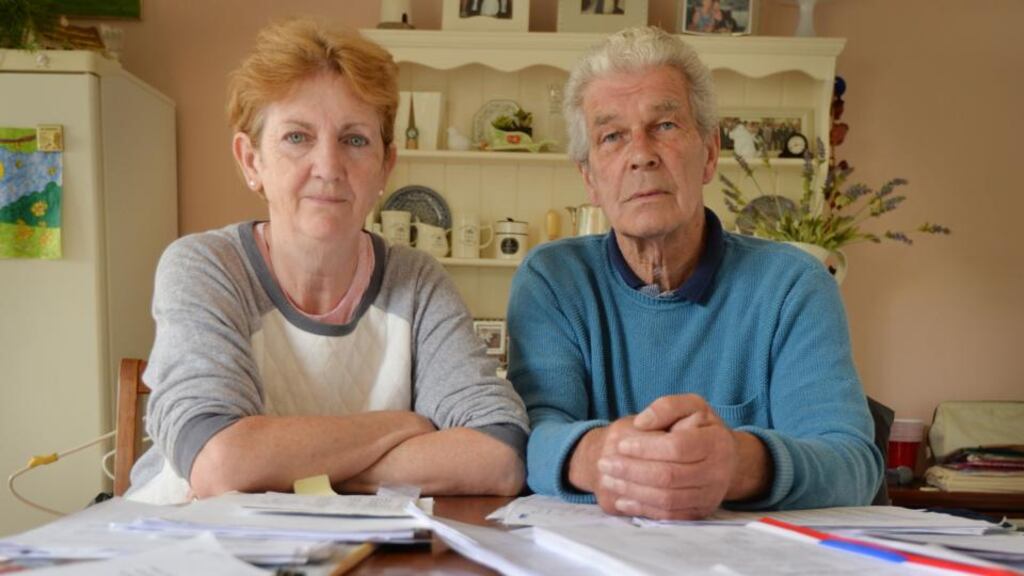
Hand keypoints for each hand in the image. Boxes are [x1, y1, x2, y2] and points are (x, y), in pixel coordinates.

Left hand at [595, 395, 746, 519]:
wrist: (725, 458)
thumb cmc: (702, 428)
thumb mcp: (691, 406)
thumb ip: (666, 406)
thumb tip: (641, 422)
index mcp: (716, 442)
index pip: (677, 448)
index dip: (646, 447)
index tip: (622, 444)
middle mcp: (717, 472)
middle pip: (669, 476)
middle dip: (632, 470)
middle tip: (605, 463)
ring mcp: (709, 496)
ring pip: (666, 499)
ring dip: (632, 491)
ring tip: (608, 480)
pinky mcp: (699, 512)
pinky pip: (669, 516)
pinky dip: (643, 509)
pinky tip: (622, 499)